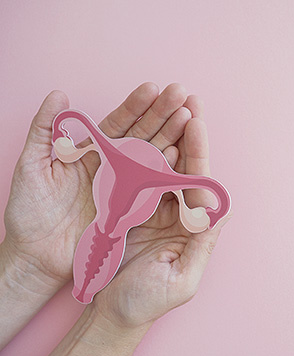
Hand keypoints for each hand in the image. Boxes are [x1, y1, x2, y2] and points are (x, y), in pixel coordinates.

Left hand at [2, 83, 193, 288]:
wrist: (36, 255)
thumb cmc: (30, 212)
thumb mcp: (32, 166)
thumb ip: (44, 130)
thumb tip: (58, 95)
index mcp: (92, 152)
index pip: (119, 123)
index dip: (136, 106)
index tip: (154, 88)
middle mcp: (114, 166)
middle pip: (143, 134)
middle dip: (163, 113)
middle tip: (181, 94)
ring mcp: (127, 186)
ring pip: (154, 156)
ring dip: (173, 135)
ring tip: (189, 116)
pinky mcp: (134, 208)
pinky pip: (154, 186)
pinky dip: (168, 170)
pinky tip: (180, 153)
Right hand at [89, 106, 231, 327]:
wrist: (112, 315)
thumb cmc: (147, 302)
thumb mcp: (181, 279)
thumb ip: (202, 246)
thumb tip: (221, 212)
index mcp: (195, 230)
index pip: (201, 185)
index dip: (199, 154)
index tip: (196, 123)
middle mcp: (180, 216)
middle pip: (186, 168)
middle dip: (189, 135)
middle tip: (189, 100)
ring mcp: (156, 211)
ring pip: (165, 167)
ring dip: (169, 137)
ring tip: (171, 105)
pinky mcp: (133, 211)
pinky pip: (140, 178)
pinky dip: (143, 156)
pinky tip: (145, 131)